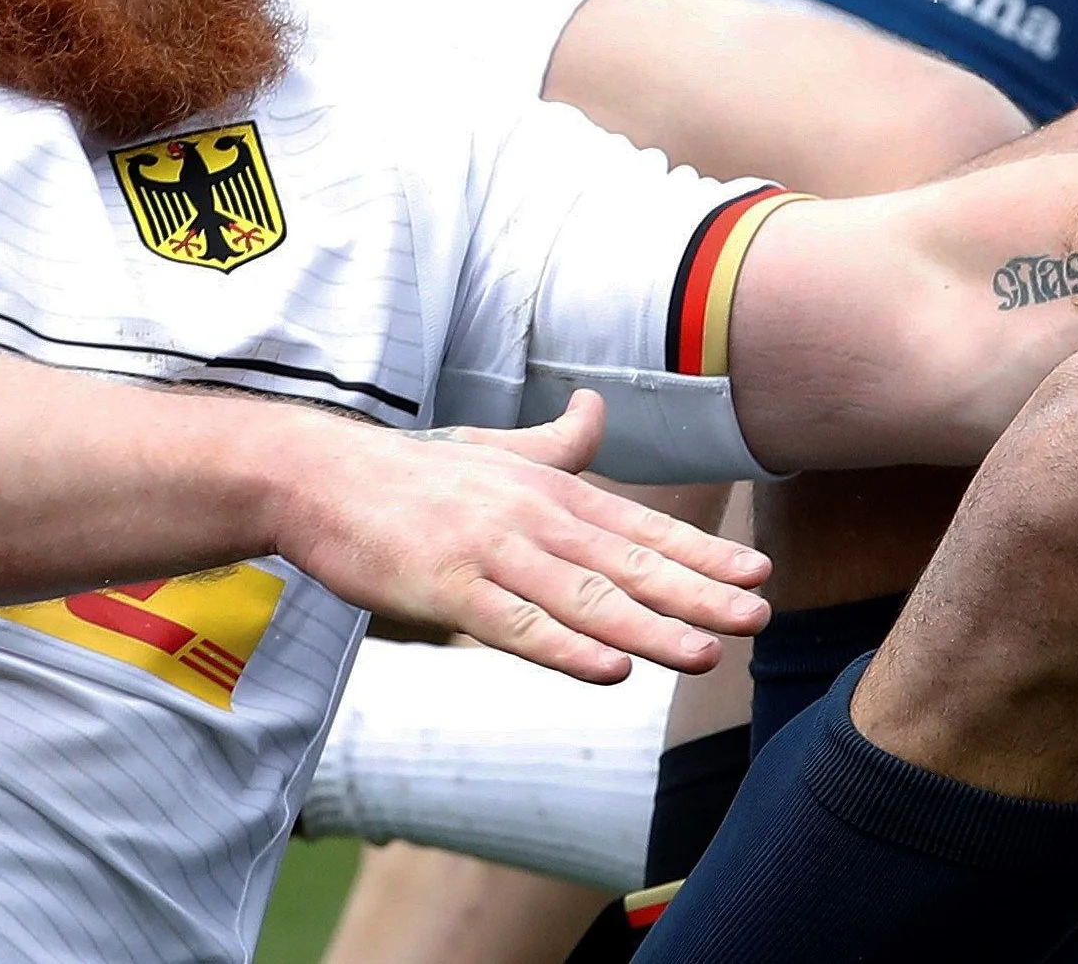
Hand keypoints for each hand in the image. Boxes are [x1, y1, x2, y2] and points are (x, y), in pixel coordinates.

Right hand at [266, 389, 773, 682]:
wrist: (319, 478)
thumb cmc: (411, 474)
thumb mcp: (496, 452)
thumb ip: (555, 442)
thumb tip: (597, 407)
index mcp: (550, 492)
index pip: (640, 529)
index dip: (701, 555)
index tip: (757, 576)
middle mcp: (533, 519)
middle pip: (627, 564)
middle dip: (697, 593)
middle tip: (758, 617)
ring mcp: (492, 553)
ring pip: (585, 598)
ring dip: (649, 628)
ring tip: (705, 653)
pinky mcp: (448, 588)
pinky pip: (518, 626)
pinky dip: (567, 647)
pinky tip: (611, 669)